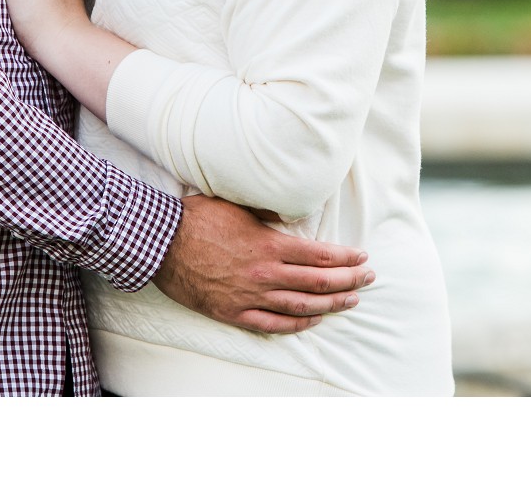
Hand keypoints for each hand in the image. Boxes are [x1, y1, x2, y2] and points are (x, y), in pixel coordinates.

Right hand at [153, 195, 373, 334]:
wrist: (162, 244)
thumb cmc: (198, 219)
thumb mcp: (238, 205)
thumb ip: (269, 214)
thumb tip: (292, 214)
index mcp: (269, 245)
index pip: (320, 255)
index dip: (346, 258)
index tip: (362, 257)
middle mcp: (265, 273)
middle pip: (318, 282)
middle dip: (349, 281)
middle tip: (369, 279)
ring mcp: (250, 296)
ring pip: (301, 306)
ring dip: (330, 305)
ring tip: (350, 302)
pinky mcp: (234, 312)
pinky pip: (273, 324)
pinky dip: (297, 324)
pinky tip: (313, 320)